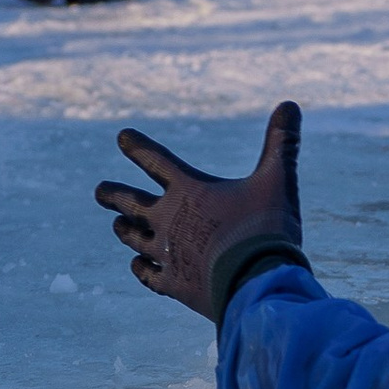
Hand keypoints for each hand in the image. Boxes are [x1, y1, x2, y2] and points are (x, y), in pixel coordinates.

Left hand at [95, 103, 306, 320]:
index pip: (155, 161)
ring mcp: (168, 254)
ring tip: (117, 224)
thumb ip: (282, 143)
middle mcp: (169, 219)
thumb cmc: (266, 229)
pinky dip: (142, 268)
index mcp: (189, 190)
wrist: (257, 284)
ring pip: (134, 238)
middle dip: (113, 195)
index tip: (122, 137)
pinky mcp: (174, 284)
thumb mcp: (278, 181)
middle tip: (99, 191)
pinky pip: (148, 275)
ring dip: (125, 229)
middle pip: (131, 202)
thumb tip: (290, 103)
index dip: (138, 147)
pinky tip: (137, 266)